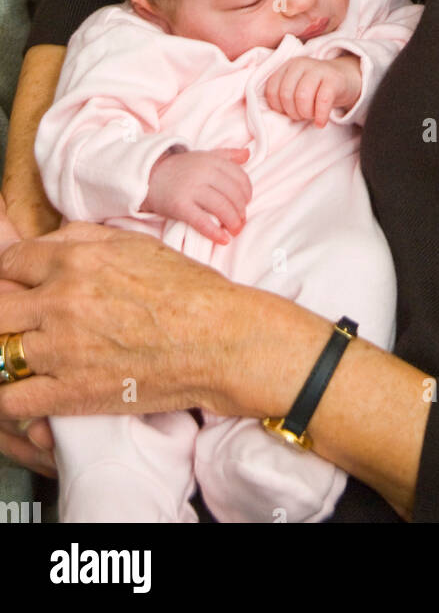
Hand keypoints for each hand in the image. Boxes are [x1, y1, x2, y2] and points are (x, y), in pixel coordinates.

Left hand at [0, 224, 255, 419]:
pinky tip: (24, 389)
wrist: (220, 341)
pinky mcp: (69, 392)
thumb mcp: (139, 244)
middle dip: (5, 313)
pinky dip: (8, 396)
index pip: (10, 262)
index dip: (11, 275)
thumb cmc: (189, 291)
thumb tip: (49, 243)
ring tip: (26, 357)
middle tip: (23, 322)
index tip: (19, 287)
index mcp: (76, 260)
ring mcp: (61, 348)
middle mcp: (61, 300)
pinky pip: (8, 398)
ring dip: (7, 354)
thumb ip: (85, 237)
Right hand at [141, 147, 251, 244]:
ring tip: (235, 230)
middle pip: (233, 194)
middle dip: (241, 211)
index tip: (246, 203)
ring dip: (233, 222)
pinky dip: (215, 232)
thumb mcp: (204, 157)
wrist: (149, 176)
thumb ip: (226, 155)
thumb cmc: (181, 169)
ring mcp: (190, 188)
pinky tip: (223, 240)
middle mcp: (203, 172)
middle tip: (241, 221)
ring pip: (221, 207)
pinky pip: (202, 221)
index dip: (247, 193)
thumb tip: (247, 154)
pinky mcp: (179, 205)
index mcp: (212, 160)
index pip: (239, 177)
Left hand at [264, 55, 361, 126]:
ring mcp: (318, 69)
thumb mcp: (297, 85)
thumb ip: (283, 93)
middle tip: (302, 115)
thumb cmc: (316, 87)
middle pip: (286, 95)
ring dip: (306, 113)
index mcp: (287, 66)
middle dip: (293, 112)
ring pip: (302, 97)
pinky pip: (322, 100)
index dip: (278, 107)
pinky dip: (320, 116)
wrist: (345, 78)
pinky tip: (320, 122)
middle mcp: (301, 64)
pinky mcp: (334, 79)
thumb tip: (269, 114)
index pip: (272, 90)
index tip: (288, 112)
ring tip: (311, 116)